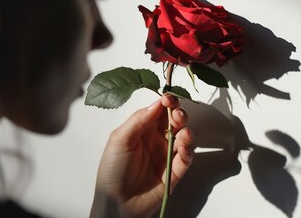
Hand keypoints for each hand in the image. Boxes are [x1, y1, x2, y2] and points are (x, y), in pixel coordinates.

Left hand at [90, 95, 193, 217]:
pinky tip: (183, 149)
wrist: (116, 202)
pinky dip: (188, 152)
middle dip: (179, 115)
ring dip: (186, 133)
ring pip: (183, 138)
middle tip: (177, 116)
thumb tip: (157, 103)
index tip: (169, 98)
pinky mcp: (174, 173)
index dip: (166, 102)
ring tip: (183, 134)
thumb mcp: (120, 140)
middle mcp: (155, 140)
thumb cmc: (112, 170)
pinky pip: (185, 159)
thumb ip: (138, 120)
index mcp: (141, 130)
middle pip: (173, 122)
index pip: (158, 111)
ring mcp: (165, 156)